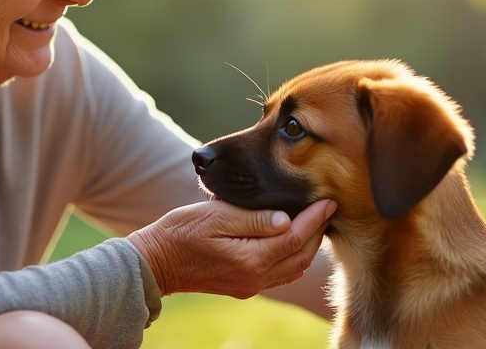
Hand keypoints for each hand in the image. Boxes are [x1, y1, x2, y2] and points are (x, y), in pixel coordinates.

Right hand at [127, 199, 336, 297]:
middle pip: (300, 256)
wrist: (156, 261)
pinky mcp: (243, 286)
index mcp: (250, 259)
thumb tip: (287, 220)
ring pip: (293, 267)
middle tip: (328, 207)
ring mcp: (250, 285)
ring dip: (308, 245)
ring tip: (316, 221)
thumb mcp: (215, 217)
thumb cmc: (181, 231)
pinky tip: (292, 240)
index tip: (329, 199)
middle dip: (318, 230)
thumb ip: (253, 219)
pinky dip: (292, 256)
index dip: (315, 218)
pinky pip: (280, 274)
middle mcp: (255, 278)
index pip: (295, 237)